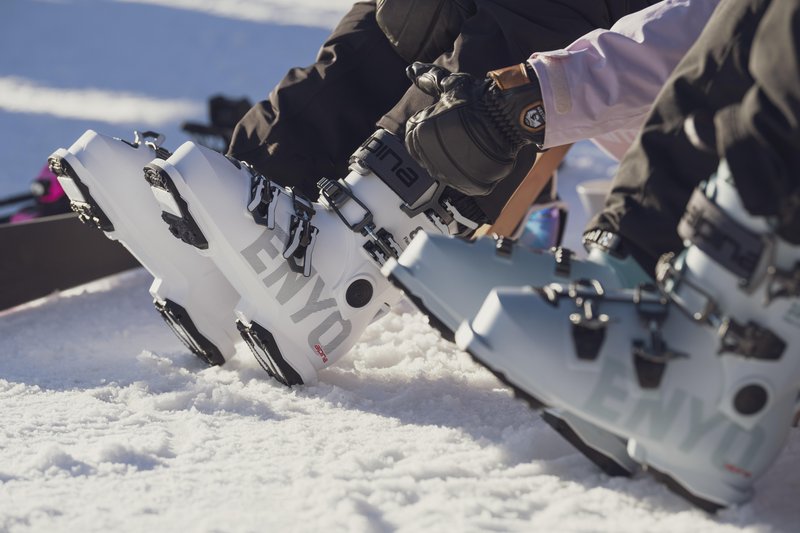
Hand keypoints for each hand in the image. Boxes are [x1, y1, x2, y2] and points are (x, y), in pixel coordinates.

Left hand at [405, 62, 544, 195]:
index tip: (448, 123)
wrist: (508, 115)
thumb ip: (428, 80)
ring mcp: (451, 174)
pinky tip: (482, 158)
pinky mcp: (470, 185)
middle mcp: (430, 157)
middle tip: (462, 135)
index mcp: (421, 134)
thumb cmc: (478, 99)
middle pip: (429, 157)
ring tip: (472, 145)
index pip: (415, 139)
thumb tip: (410, 70)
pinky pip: (467, 183)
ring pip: (448, 171)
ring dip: (457, 160)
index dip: (432, 129)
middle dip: (442, 146)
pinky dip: (474, 173)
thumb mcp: (451, 85)